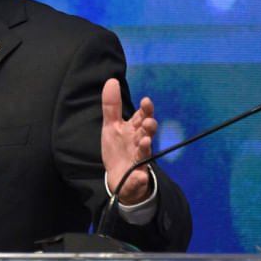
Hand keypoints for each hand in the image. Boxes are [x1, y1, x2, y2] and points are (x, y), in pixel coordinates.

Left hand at [101, 78, 156, 204]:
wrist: (119, 176)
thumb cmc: (118, 147)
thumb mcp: (111, 125)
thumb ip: (112, 105)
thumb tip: (112, 80)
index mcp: (134, 130)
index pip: (142, 116)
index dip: (145, 110)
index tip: (146, 101)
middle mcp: (140, 143)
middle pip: (148, 133)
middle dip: (150, 127)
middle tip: (148, 122)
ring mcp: (140, 160)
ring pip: (146, 153)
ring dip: (146, 147)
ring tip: (145, 142)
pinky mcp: (137, 178)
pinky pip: (139, 179)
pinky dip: (140, 178)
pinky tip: (140, 176)